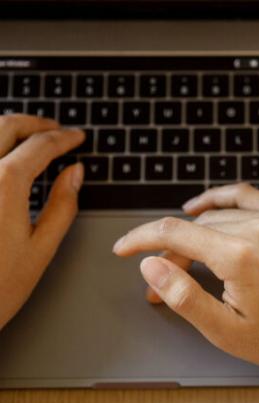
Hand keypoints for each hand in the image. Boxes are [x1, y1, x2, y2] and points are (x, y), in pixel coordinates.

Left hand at [0, 114, 84, 329]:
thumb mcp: (40, 248)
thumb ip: (62, 205)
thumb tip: (75, 173)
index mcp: (3, 184)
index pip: (39, 146)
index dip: (63, 139)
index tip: (77, 138)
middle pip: (5, 125)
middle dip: (34, 123)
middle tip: (55, 130)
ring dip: (7, 129)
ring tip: (27, 138)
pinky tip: (0, 159)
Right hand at [112, 183, 258, 383]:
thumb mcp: (225, 332)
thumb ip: (183, 296)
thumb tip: (150, 267)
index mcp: (239, 255)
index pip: (174, 234)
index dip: (141, 240)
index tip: (123, 249)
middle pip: (196, 228)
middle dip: (172, 253)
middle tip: (165, 282)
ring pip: (220, 217)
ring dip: (196, 235)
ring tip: (187, 260)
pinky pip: (249, 197)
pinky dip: (223, 199)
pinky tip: (206, 206)